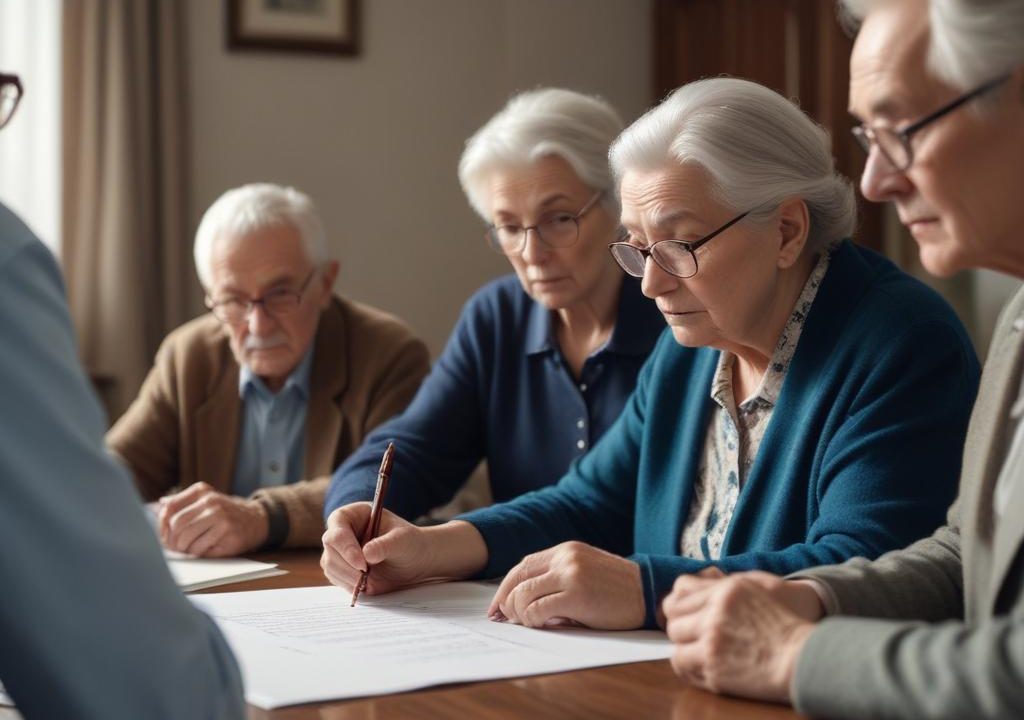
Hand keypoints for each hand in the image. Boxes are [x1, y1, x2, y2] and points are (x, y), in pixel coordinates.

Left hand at [158, 482, 267, 556]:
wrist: (256, 520)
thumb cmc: (225, 513)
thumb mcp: (205, 500)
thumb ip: (183, 502)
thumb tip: (160, 504)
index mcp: (201, 491)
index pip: (170, 508)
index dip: (162, 525)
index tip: (164, 535)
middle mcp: (211, 501)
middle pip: (177, 525)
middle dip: (172, 541)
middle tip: (175, 548)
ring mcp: (221, 516)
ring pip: (186, 539)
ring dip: (184, 549)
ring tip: (189, 550)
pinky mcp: (228, 532)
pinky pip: (200, 549)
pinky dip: (197, 553)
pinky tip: (203, 549)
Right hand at [320, 503, 435, 594]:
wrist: (414, 561)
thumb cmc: (409, 543)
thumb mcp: (403, 540)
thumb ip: (385, 545)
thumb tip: (367, 554)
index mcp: (353, 515)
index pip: (338, 527)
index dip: (346, 546)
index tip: (362, 563)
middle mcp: (342, 531)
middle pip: (330, 548)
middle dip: (348, 566)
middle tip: (368, 576)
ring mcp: (339, 551)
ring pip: (330, 566)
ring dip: (349, 577)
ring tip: (372, 580)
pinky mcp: (341, 568)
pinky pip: (337, 578)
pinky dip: (350, 585)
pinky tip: (367, 584)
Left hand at [488, 541, 644, 629]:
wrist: (651, 593)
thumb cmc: (618, 590)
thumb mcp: (585, 571)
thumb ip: (557, 576)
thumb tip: (521, 600)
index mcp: (566, 550)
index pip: (522, 566)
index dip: (505, 588)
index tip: (498, 607)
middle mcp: (565, 558)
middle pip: (517, 579)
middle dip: (505, 602)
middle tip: (505, 620)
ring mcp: (570, 574)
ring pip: (523, 595)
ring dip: (520, 614)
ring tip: (531, 623)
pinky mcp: (577, 595)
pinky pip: (538, 610)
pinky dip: (533, 621)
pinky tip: (544, 625)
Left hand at [662, 571, 818, 703]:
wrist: (800, 658)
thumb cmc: (781, 625)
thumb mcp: (754, 590)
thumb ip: (721, 586)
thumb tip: (691, 584)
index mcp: (727, 590)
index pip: (681, 590)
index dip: (680, 604)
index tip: (685, 613)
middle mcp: (716, 612)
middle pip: (674, 616)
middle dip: (681, 626)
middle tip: (692, 635)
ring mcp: (713, 640)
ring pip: (676, 640)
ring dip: (684, 646)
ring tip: (699, 650)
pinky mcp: (713, 667)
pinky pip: (682, 664)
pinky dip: (688, 665)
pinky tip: (701, 664)